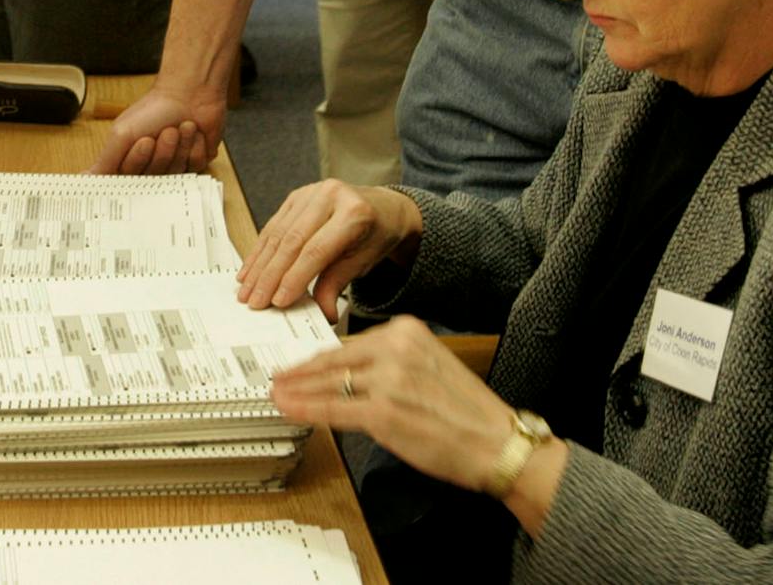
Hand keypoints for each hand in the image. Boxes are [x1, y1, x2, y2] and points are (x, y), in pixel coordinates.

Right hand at [90, 82, 224, 174]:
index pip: (129, 179)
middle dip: (160, 152)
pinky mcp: (194, 162)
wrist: (190, 93)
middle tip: (164, 131)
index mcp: (129, 159)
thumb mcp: (122, 133)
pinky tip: (193, 132)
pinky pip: (194, 166)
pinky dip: (193, 146)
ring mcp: (173, 165)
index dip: (138, 161)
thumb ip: (105, 160)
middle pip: (153, 177)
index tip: (144, 142)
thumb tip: (83, 178)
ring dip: (178, 146)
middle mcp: (150, 165)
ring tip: (179, 127)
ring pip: (175, 172)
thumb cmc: (154, 109)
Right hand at [237, 180, 417, 318]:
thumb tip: (322, 313)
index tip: (278, 301)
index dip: (294, 277)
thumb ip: (337, 285)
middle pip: (292, 241)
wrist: (381, 208)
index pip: (316, 250)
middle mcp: (330, 196)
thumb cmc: (374, 235)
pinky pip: (273, 226)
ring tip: (247, 290)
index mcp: (353, 213)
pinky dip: (260, 250)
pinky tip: (250, 269)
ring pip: (277, 234)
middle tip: (256, 300)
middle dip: (270, 275)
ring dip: (259, 265)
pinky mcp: (296, 196)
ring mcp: (310, 192)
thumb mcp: (363, 262)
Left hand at [270, 316, 521, 496]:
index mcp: (406, 330)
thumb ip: (390, 361)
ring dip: (296, 391)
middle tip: (277, 378)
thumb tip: (349, 373)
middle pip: (333, 360)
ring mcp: (387, 380)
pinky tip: (289, 409)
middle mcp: (395, 348)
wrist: (496, 442)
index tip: (300, 364)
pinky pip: (333, 410)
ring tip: (275, 394)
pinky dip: (306, 410)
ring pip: (328, 384)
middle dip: (300, 373)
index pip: (349, 343)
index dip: (319, 359)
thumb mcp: (429, 364)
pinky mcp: (383, 412)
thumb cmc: (467, 411)